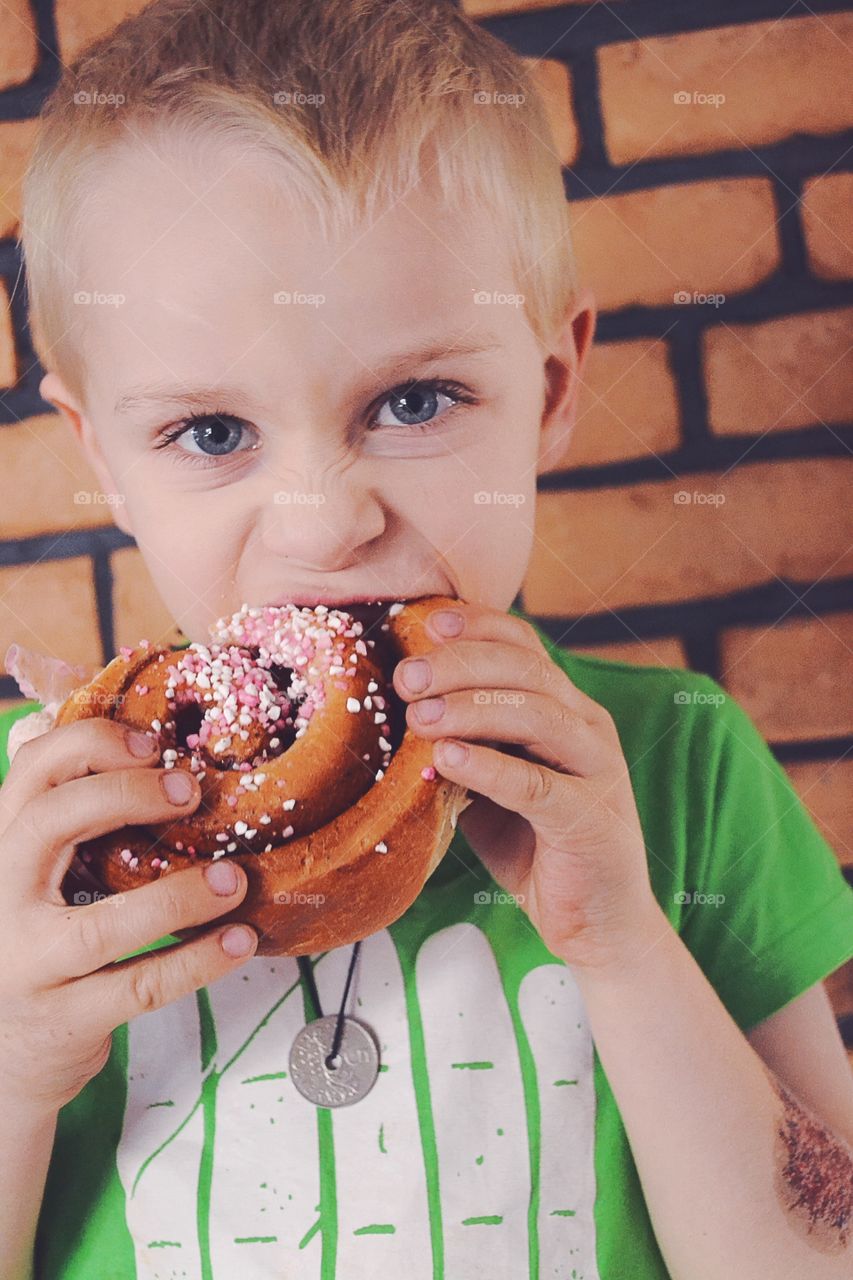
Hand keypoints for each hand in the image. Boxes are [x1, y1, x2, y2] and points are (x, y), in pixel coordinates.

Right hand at [0, 718, 257, 1114]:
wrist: (1, 1061)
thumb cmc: (38, 944)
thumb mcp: (35, 876)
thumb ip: (62, 818)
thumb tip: (97, 733)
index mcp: (3, 851)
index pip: (29, 775)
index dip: (89, 744)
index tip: (153, 743)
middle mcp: (3, 900)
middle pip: (46, 824)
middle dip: (123, 796)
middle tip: (191, 792)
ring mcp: (28, 964)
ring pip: (99, 924)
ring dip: (177, 897)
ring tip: (235, 878)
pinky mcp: (64, 1021)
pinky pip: (137, 987)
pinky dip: (195, 963)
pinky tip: (240, 941)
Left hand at [394, 602, 662, 974]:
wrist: (596, 922)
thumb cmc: (535, 845)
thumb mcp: (490, 783)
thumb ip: (462, 742)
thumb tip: (396, 708)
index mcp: (566, 707)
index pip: (525, 645)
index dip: (477, 626)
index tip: (424, 623)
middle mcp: (588, 726)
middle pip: (527, 670)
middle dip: (461, 665)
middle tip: (406, 678)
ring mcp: (597, 770)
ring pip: (536, 715)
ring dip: (470, 709)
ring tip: (418, 718)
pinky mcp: (592, 819)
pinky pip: (537, 784)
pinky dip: (489, 767)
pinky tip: (447, 758)